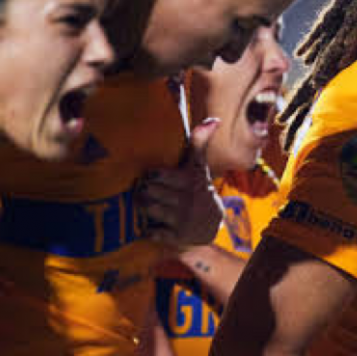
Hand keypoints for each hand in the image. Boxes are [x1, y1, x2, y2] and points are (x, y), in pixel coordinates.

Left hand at [136, 117, 223, 246]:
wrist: (211, 223)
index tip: (152, 176)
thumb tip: (213, 119)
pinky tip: (152, 224)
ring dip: (143, 207)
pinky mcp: (176, 236)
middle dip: (143, 190)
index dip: (151, 175)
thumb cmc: (197, 187)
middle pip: (148, 191)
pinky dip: (148, 229)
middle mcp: (187, 199)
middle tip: (145, 190)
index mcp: (190, 179)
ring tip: (144, 204)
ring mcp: (182, 218)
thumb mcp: (199, 166)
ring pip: (148, 208)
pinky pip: (151, 231)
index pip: (156, 174)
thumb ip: (200, 142)